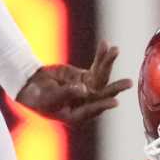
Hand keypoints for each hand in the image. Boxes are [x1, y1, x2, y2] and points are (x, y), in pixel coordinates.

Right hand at [15, 40, 132, 124]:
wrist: (32, 87)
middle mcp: (86, 103)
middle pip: (102, 94)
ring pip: (102, 77)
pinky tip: (106, 45)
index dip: (102, 105)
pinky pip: (96, 66)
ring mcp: (88, 90)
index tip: (115, 102)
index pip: (92, 109)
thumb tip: (84, 90)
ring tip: (115, 50)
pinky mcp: (86, 77)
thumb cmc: (38, 98)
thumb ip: (67, 93)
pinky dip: (100, 56)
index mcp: (77, 115)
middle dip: (115, 87)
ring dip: (108, 63)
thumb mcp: (50, 97)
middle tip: (128, 83)